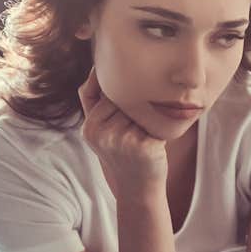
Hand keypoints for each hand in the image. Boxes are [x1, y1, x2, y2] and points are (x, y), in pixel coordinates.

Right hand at [77, 67, 167, 197]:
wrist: (139, 187)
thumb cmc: (125, 152)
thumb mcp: (103, 127)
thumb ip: (94, 99)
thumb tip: (97, 65)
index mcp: (89, 126)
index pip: (111, 93)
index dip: (126, 101)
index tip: (129, 117)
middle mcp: (100, 133)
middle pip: (126, 99)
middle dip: (138, 109)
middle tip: (139, 130)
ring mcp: (119, 140)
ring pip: (142, 109)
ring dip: (150, 118)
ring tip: (145, 136)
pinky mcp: (140, 146)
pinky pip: (156, 122)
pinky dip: (160, 129)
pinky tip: (155, 143)